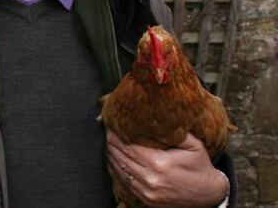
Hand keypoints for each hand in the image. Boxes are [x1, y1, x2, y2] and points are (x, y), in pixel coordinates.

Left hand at [106, 131, 228, 206]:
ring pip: (120, 171)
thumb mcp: (194, 145)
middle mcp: (150, 178)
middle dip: (111, 144)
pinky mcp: (147, 199)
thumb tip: (161, 117)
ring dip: (112, 157)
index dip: (116, 136)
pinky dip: (117, 171)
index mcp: (159, 163)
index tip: (111, 126)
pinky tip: (115, 161)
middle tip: (106, 133)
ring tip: (109, 145)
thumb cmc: (201, 167)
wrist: (209, 195)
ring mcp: (147, 191)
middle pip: (121, 158)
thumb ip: (177, 131)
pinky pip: (125, 183)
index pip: (128, 146)